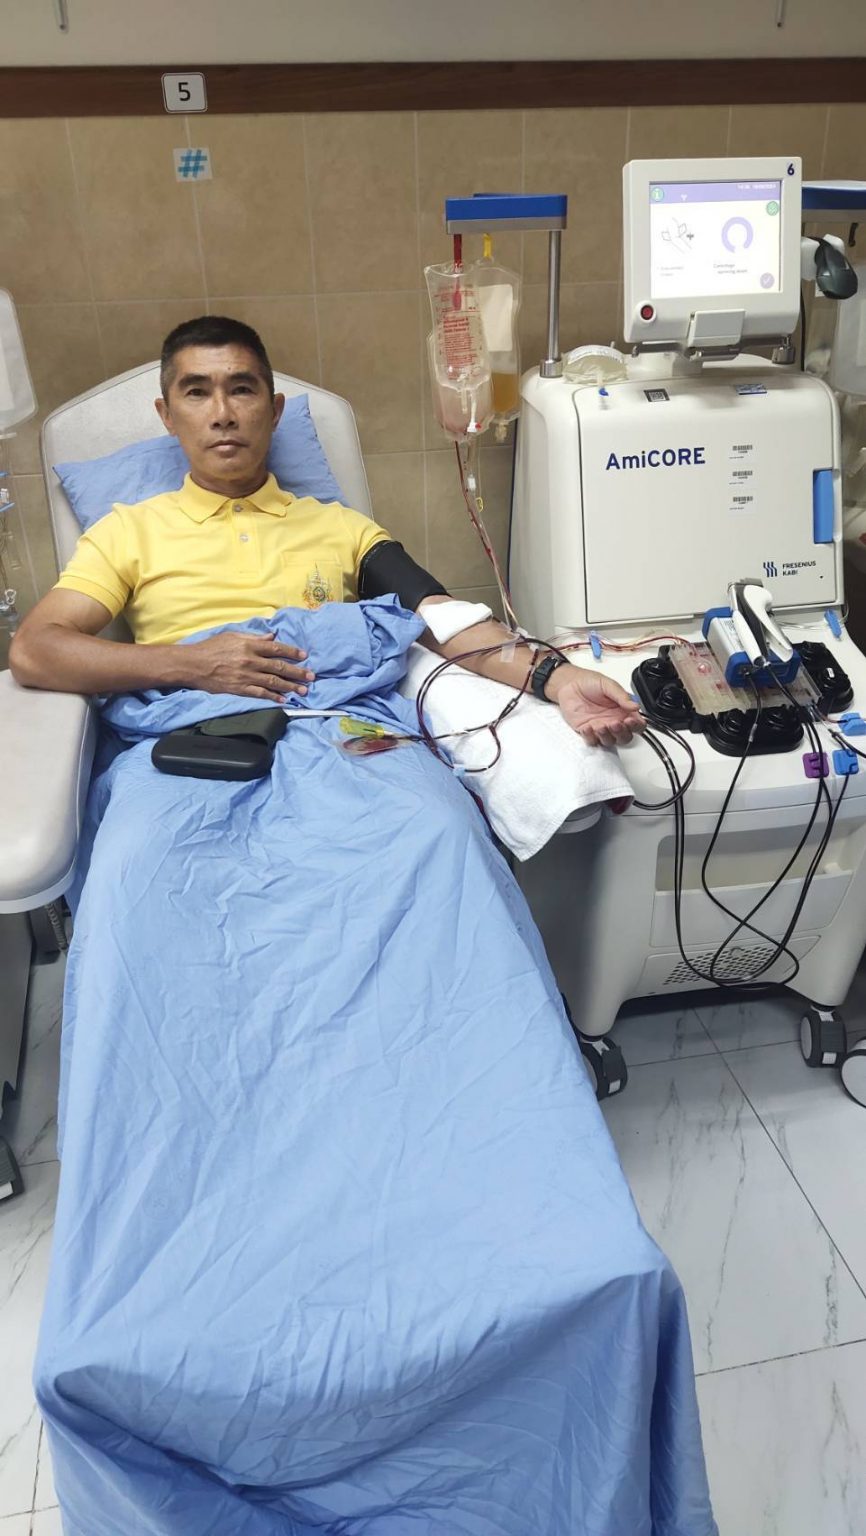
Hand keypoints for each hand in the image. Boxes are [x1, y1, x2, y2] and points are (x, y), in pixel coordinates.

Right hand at [182, 631, 314, 701]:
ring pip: (273, 682)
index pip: (276, 648)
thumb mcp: (232, 636)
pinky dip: (273, 697)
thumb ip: (253, 637)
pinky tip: (284, 700)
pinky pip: (260, 694)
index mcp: (249, 645)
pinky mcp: (239, 689)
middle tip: (311, 677)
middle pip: (279, 667)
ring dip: (290, 687)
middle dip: (297, 672)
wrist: (193, 664)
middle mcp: (250, 661)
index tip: (304, 656)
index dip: (292, 652)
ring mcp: (245, 676)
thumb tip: (271, 637)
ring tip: (303, 691)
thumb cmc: (211, 648)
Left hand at [545, 664, 643, 746]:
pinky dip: (590, 737)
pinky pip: (592, 741)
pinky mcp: (587, 731)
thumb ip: (622, 696)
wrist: (569, 684)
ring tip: (601, 726)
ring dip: (607, 736)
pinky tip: (588, 727)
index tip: (631, 721)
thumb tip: (635, 706)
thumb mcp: (608, 684)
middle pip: (625, 737)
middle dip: (622, 733)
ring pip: (609, 741)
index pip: (637, 724)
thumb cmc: (589, 683)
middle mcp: (613, 721)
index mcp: (623, 710)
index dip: (637, 726)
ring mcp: (600, 727)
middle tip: (616, 724)